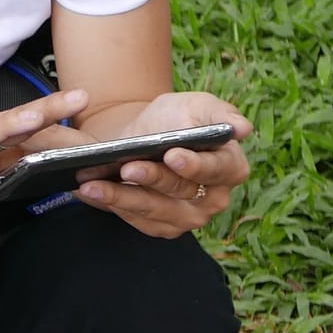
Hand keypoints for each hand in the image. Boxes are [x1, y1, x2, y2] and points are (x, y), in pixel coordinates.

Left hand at [73, 90, 249, 239]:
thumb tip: (242, 128)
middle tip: (126, 168)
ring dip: (123, 198)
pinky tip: (90, 192)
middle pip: (181, 192)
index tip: (172, 155)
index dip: (194, 164)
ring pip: (155, 211)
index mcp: (231, 167)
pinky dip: (112, 205)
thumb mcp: (197, 106)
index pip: (215, 169)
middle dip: (152, 180)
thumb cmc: (177, 119)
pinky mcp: (164, 227)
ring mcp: (189, 217)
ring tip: (93, 185)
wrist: (145, 137)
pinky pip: (137, 220)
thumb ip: (220, 114)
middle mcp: (214, 198)